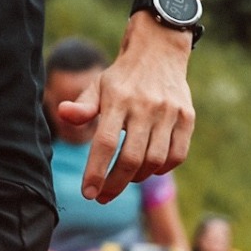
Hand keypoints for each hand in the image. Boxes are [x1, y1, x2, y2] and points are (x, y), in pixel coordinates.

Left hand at [59, 14, 194, 203]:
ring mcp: (169, 113)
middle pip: (131, 158)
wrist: (159, 53)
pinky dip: (163, 168)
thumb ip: (83, 105)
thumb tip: (64, 114)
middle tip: (104, 197)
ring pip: (155, 160)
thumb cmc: (123, 77)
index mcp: (118, 100)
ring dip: (138, 177)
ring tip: (126, 179)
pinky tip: (151, 169)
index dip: (97, 172)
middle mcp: (145, 107)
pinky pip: (177, 154)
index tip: (89, 193)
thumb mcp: (99, 86)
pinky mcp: (187, 118)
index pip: (105, 143)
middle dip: (116, 183)